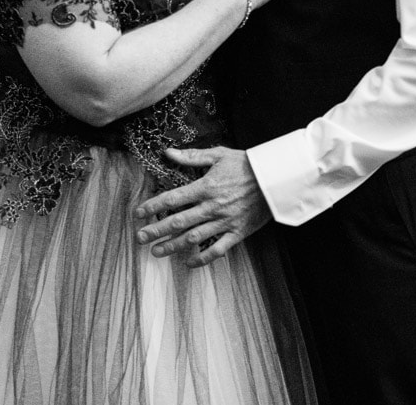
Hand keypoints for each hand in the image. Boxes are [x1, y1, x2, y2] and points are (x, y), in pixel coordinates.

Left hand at [132, 147, 271, 267]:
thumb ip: (192, 156)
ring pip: (194, 238)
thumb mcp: (219, 154)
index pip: (173, 198)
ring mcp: (225, 222)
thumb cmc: (247, 165)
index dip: (153, 206)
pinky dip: (202, 258)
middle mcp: (213, 206)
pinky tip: (189, 262)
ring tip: (156, 251)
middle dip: (156, 230)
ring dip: (172, 246)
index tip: (138, 213)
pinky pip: (218, 250)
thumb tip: (168, 152)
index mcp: (206, 187)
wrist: (277, 179)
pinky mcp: (238, 233)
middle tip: (140, 237)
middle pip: (178, 221)